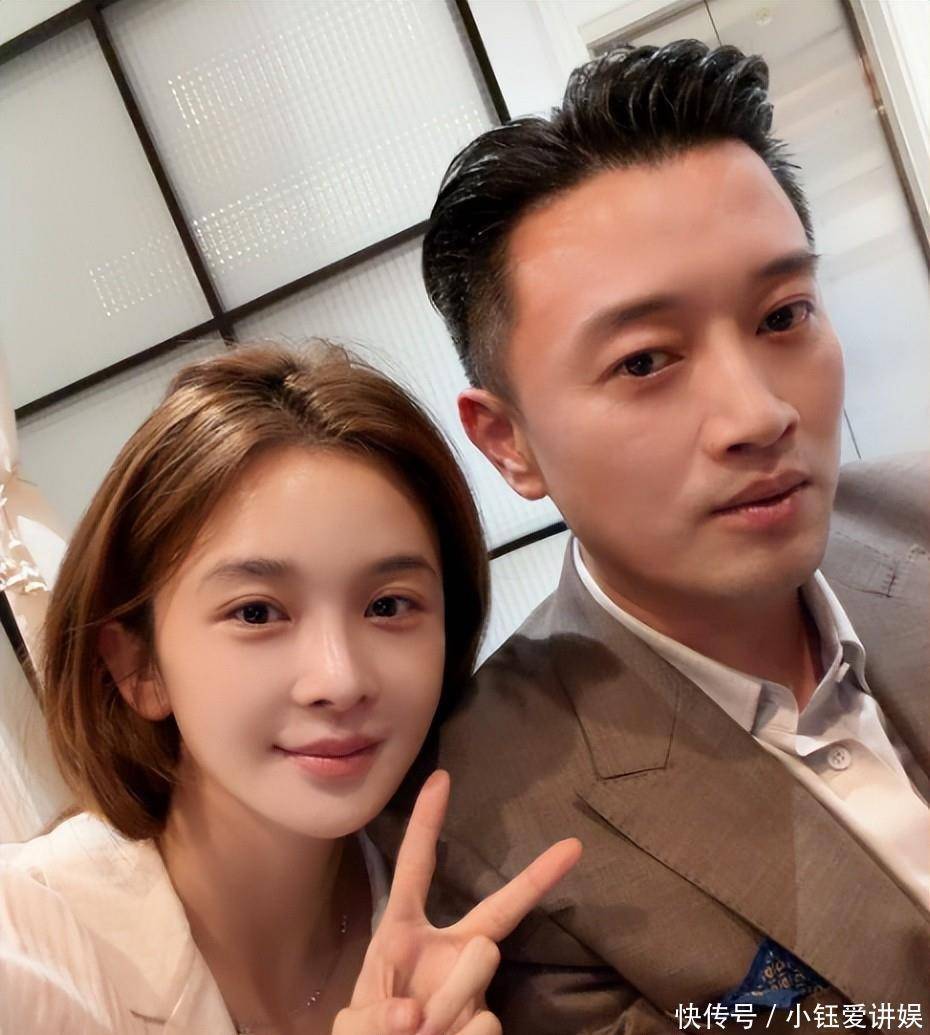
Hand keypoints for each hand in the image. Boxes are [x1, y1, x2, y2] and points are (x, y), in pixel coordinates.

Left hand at [333, 770, 581, 1034]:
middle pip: (499, 910)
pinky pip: (486, 1026)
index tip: (441, 776)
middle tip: (573, 846)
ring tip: (422, 1031)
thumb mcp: (356, 1025)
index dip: (426, 823)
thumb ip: (375, 1016)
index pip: (415, 868)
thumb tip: (414, 1017)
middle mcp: (449, 951)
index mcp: (404, 934)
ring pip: (482, 966)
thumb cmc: (371, 1033)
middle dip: (536, 876)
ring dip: (447, 1005)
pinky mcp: (490, 1022)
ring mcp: (476, 986)